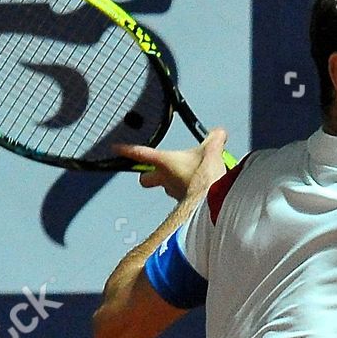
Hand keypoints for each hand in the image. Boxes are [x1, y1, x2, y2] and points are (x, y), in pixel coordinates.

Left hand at [113, 127, 229, 201]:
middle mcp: (165, 179)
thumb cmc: (204, 178)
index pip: (140, 153)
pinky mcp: (185, 205)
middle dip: (148, 175)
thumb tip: (219, 133)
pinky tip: (198, 192)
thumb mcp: (212, 151)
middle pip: (145, 179)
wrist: (213, 201)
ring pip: (164, 188)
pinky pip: (181, 198)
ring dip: (172, 184)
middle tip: (155, 171)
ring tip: (187, 179)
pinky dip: (187, 194)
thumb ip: (214, 139)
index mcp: (165, 162)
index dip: (127, 150)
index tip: (117, 148)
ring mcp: (174, 193)